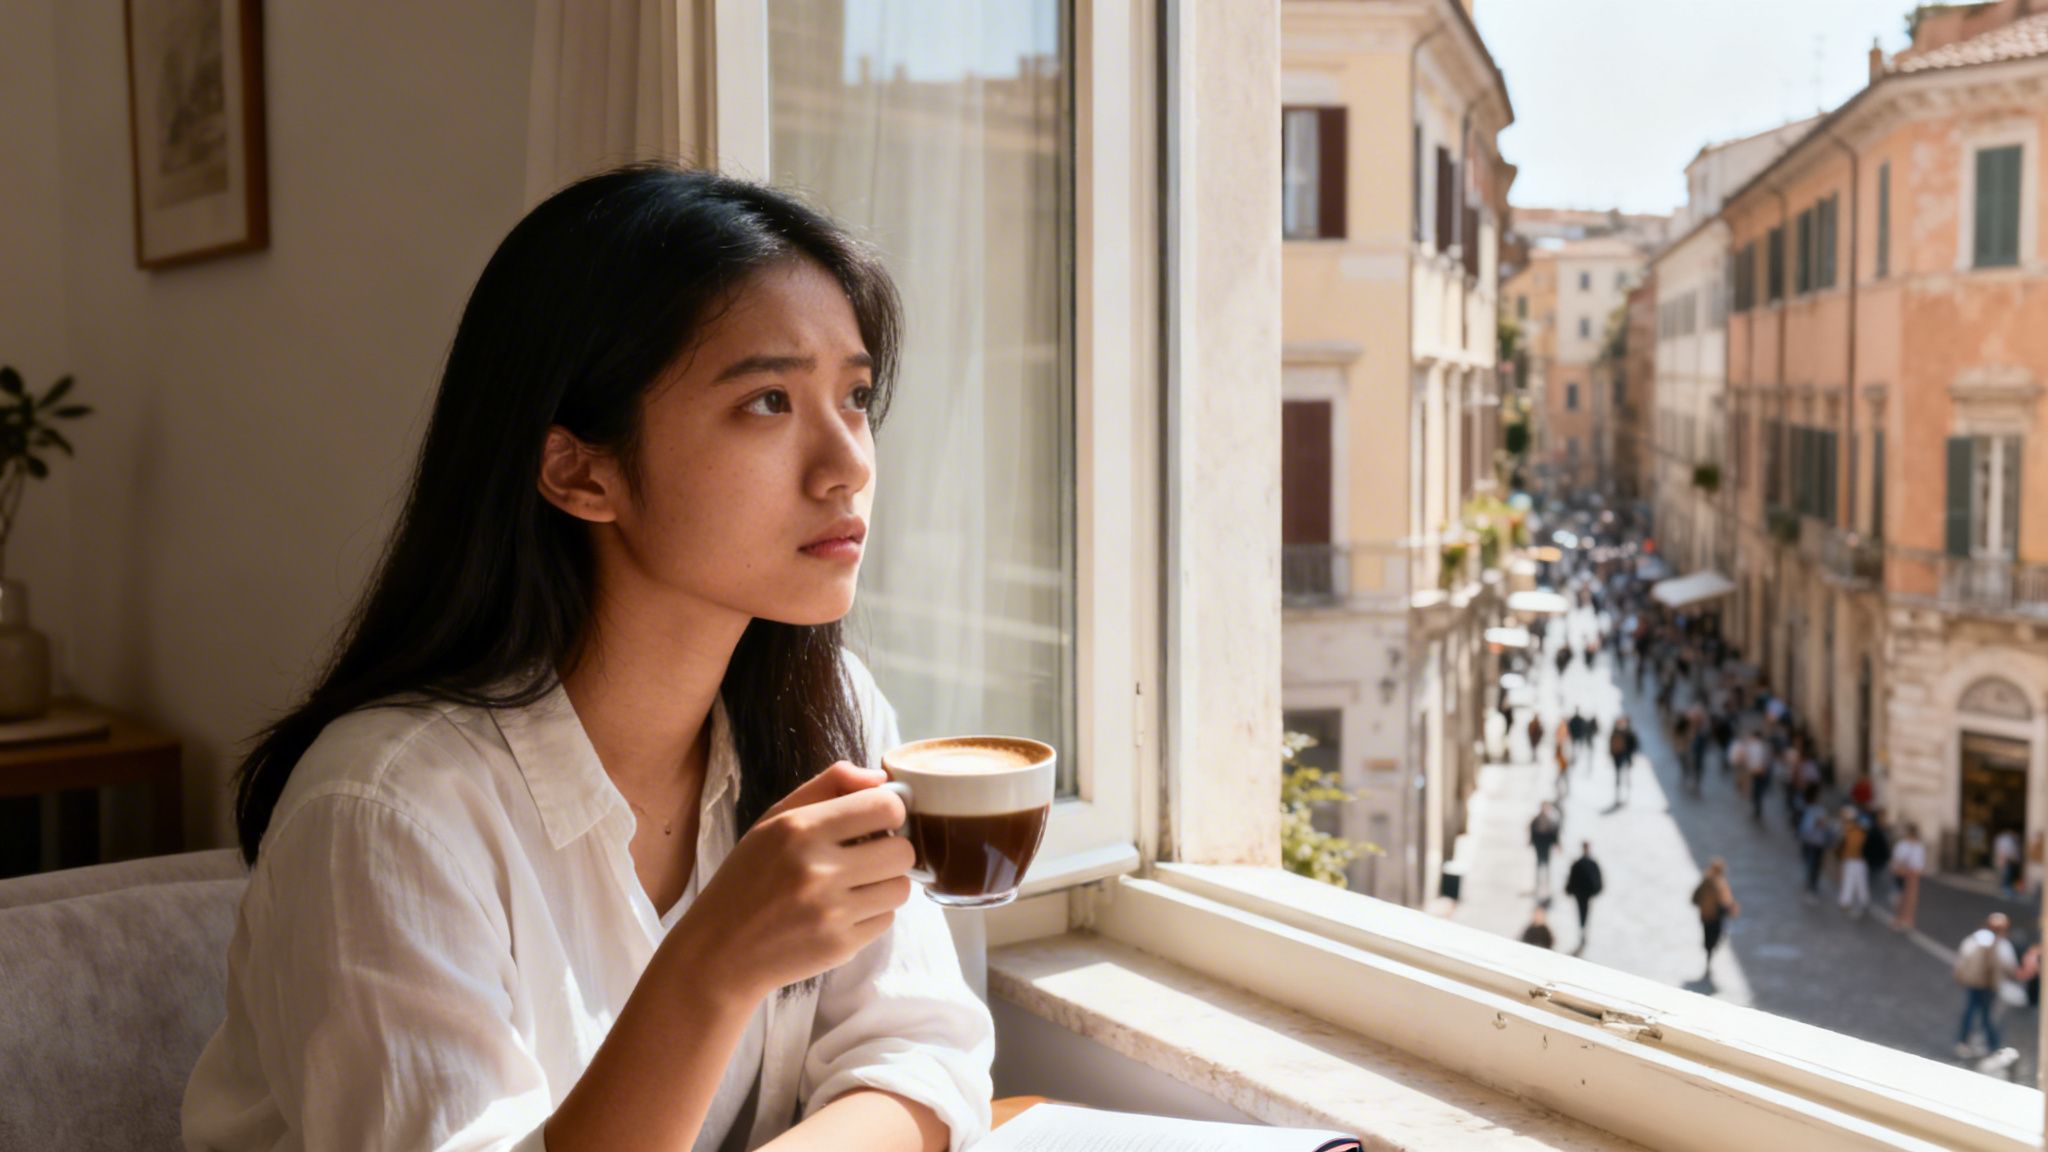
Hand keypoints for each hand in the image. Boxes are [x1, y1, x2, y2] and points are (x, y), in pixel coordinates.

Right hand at [669, 762, 915, 1000]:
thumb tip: (881, 778)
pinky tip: (842, 912)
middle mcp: (818, 869)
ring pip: (901, 887)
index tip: (876, 821)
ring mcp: (831, 912)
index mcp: (800, 829)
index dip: (889, 811)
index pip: (886, 806)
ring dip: (885, 884)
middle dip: (891, 850)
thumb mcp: (773, 820)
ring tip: (855, 885)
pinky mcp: (840, 946)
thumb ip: (828, 786)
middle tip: (866, 857)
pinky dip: (872, 915)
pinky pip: (887, 920)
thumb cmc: (748, 878)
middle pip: (903, 851)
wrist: (719, 951)